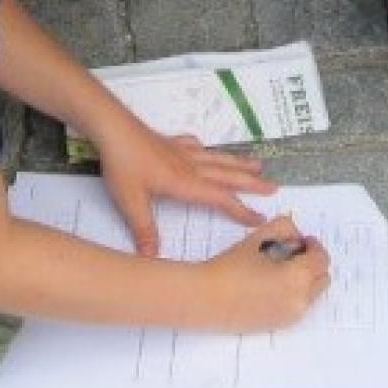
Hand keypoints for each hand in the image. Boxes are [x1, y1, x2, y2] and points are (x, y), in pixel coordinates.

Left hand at [92, 126, 275, 257]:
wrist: (113, 129)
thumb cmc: (123, 165)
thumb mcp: (131, 202)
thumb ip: (145, 230)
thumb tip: (152, 258)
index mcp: (186, 183)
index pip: (221, 199)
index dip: (242, 210)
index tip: (261, 219)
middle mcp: (190, 166)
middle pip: (228, 175)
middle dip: (252, 183)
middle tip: (274, 187)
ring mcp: (182, 151)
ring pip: (217, 158)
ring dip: (238, 163)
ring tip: (257, 164)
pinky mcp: (170, 142)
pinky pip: (195, 146)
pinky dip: (206, 149)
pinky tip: (204, 148)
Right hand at [200, 215, 332, 331]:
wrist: (205, 298)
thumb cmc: (230, 267)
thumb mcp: (258, 238)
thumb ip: (283, 227)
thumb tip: (295, 233)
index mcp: (298, 277)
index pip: (321, 258)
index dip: (315, 246)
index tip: (304, 240)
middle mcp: (300, 300)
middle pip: (322, 277)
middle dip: (313, 263)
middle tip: (294, 253)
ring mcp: (291, 316)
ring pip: (312, 294)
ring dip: (306, 279)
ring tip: (281, 269)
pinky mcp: (279, 325)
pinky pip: (298, 306)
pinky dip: (295, 294)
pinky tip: (272, 285)